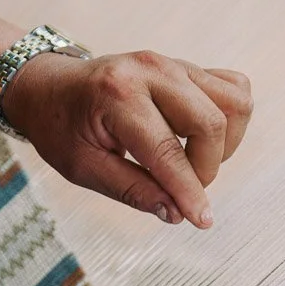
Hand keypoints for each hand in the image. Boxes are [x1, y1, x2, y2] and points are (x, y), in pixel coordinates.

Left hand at [3, 50, 252, 228]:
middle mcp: (151, 70)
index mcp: (117, 94)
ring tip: (192, 161)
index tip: (202, 221)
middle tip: (180, 189)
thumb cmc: (62, 127)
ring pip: (234, 103)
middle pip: (211, 123)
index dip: (189, 192)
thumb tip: (176, 214)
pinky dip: (230, 120)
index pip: (167, 150)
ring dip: (224, 144)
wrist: (50, 86)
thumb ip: (131, 190)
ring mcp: (173, 64)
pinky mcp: (187, 67)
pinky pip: (234, 89)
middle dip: (206, 168)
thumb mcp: (83, 167)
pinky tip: (201, 139)